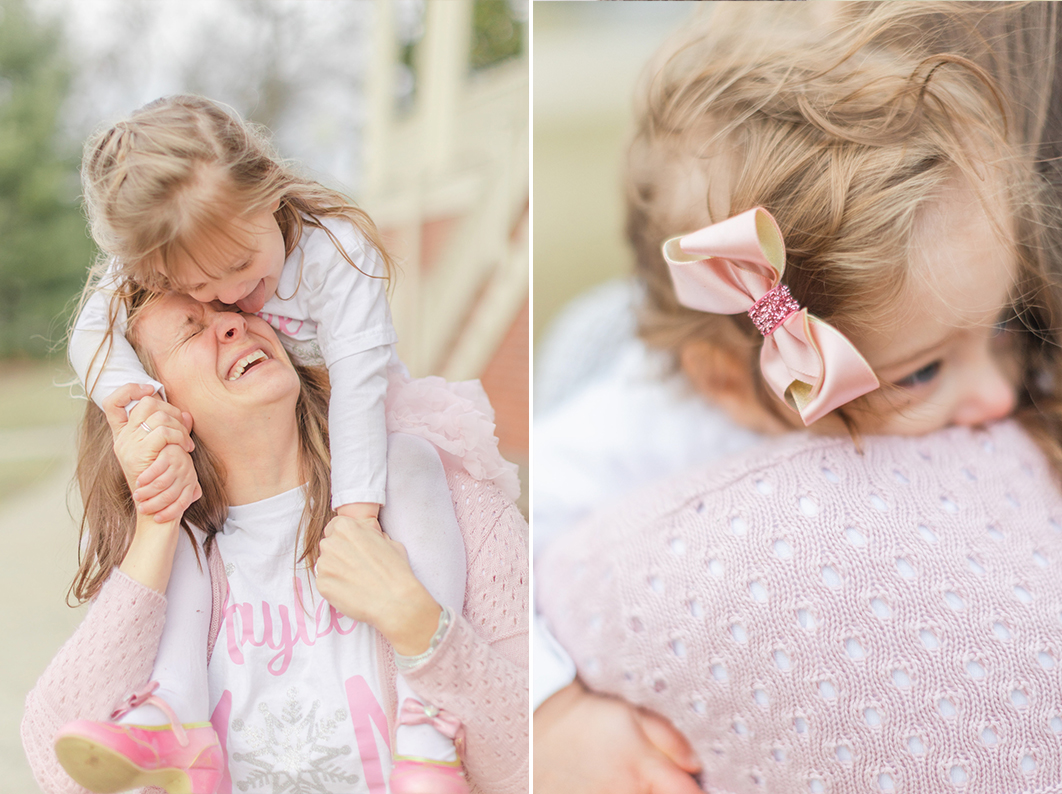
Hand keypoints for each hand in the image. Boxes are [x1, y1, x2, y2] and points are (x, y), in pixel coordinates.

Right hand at [102, 384, 201, 519]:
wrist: (157, 509)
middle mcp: (122, 438)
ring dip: (180, 426)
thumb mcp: (169, 450)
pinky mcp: (138, 454)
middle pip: (145, 403)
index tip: (149, 389)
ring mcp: (128, 446)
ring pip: (158, 415)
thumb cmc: (166, 481)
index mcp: (124, 435)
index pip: (112, 403)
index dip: (128, 390)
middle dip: (172, 409)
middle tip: (184, 427)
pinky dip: (179, 436)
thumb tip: (186, 415)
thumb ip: (173, 431)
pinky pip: (162, 432)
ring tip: (187, 443)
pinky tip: (186, 448)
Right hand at [133, 442, 201, 521]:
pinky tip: (139, 482)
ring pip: (162, 484)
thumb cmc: (171, 470)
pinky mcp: (169, 452)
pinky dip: (147, 478)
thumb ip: (184, 493)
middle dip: (155, 504)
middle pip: (171, 495)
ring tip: (138, 497)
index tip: (157, 519)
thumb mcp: (181, 483)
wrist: (173, 441)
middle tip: (142, 508)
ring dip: (148, 493)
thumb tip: (185, 508)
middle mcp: (188, 473)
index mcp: (191, 482)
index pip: (183, 503)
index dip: (170, 513)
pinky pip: (157, 469)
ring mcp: (180, 462)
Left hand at [315, 515, 441, 655]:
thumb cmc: (396, 570)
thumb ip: (368, 535)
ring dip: (337, 571)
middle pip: (329, 546)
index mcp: (346, 527)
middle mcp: (331, 542)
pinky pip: (325, 583)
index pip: (335, 527)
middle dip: (340, 555)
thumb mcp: (387, 540)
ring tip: (356, 581)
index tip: (354, 549)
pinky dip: (335, 587)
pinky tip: (351, 591)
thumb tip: (365, 539)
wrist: (396, 601)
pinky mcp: (322, 585)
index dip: (346, 539)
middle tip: (357, 567)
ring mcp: (324, 564)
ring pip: (326, 565)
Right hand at [534, 681, 701, 793]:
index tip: (694, 786)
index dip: (695, 790)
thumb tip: (695, 765)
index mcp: (645, 772)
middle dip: (664, 790)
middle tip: (659, 779)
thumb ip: (669, 739)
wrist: (533, 724)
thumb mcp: (630, 714)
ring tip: (627, 779)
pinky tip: (606, 785)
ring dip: (641, 792)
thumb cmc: (585, 717)